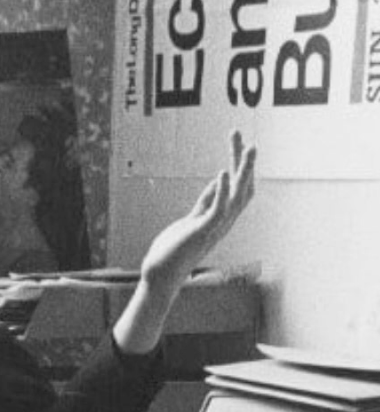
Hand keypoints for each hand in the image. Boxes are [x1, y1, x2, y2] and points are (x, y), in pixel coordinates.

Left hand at [114, 131, 255, 355]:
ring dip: (243, 171)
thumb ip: (206, 202)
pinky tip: (222, 173)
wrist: (162, 273)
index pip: (238, 187)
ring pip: (237, 195)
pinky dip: (222, 190)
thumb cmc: (175, 247)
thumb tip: (218, 184)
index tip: (240, 143)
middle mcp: (225, 221)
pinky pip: (217, 209)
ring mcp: (215, 227)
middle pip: (243, 187)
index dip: (241, 165)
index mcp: (222, 217)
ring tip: (248, 148)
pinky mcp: (202, 231)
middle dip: (245, 162)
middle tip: (248, 138)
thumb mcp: (193, 219)